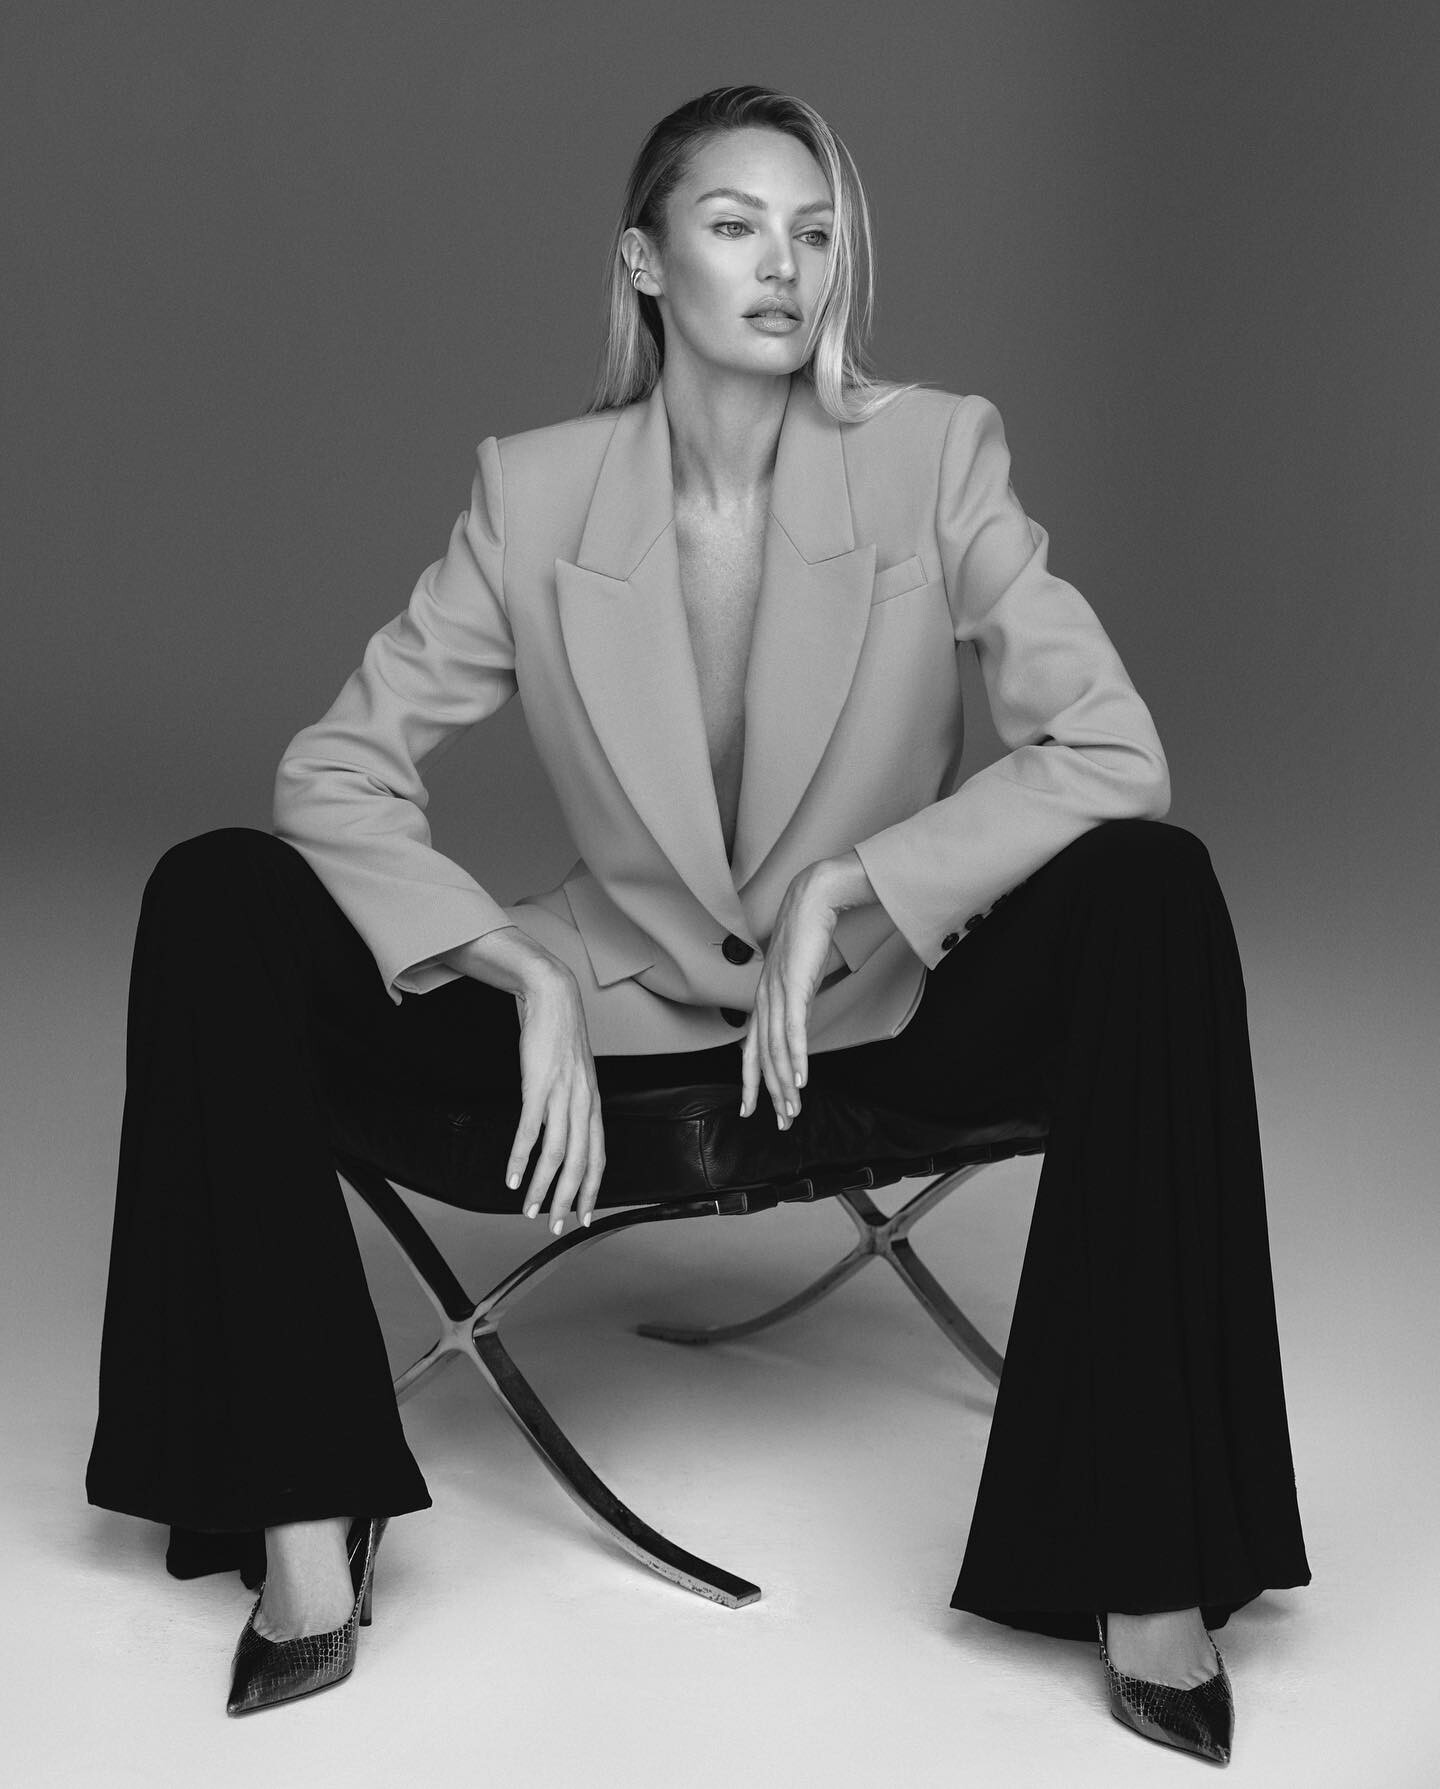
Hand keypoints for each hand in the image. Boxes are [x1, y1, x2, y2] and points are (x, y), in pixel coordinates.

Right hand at [442, 928, 605, 1232]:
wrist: (553, 997)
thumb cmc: (560, 1037)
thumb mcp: (574, 1075)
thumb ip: (572, 1105)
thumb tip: (565, 1132)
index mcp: (593, 1104)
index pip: (598, 1156)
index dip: (591, 1189)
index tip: (583, 1215)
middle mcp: (583, 1103)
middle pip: (579, 1163)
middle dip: (568, 1200)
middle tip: (556, 1226)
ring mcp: (562, 1095)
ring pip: (556, 1153)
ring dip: (543, 1186)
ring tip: (530, 1210)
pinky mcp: (539, 1084)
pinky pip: (531, 1130)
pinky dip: (522, 1158)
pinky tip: (513, 1177)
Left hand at [741, 861, 842, 1127]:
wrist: (811, 899)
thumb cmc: (806, 936)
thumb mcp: (797, 977)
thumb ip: (794, 1003)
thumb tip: (796, 1026)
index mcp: (762, 1000)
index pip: (751, 1050)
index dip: (749, 1082)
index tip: (750, 1109)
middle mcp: (763, 1000)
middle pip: (763, 1057)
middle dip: (770, 1094)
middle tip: (781, 1123)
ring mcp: (776, 993)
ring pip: (776, 1049)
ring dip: (785, 1084)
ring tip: (793, 1110)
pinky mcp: (793, 985)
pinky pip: (793, 1030)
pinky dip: (796, 1058)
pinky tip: (801, 1080)